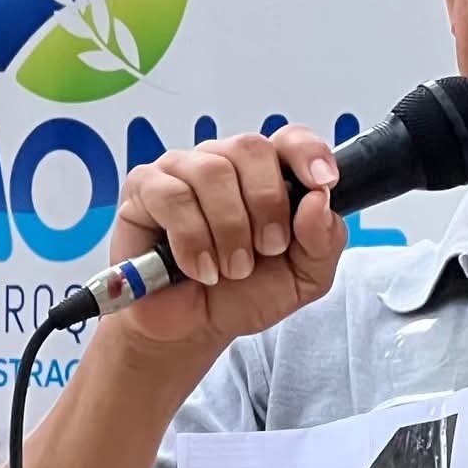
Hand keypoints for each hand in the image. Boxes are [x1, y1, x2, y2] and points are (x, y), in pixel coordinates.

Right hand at [108, 126, 347, 350]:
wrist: (195, 328)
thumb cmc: (245, 293)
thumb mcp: (303, 278)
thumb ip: (323, 240)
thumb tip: (319, 200)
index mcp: (267, 173)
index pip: (289, 138)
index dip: (309, 152)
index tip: (323, 183)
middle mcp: (224, 162)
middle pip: (250, 148)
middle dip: (267, 203)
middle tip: (267, 249)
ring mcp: (181, 171)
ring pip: (211, 171)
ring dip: (229, 228)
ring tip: (231, 268)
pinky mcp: (143, 189)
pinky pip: (171, 195)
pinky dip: (192, 238)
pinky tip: (199, 268)